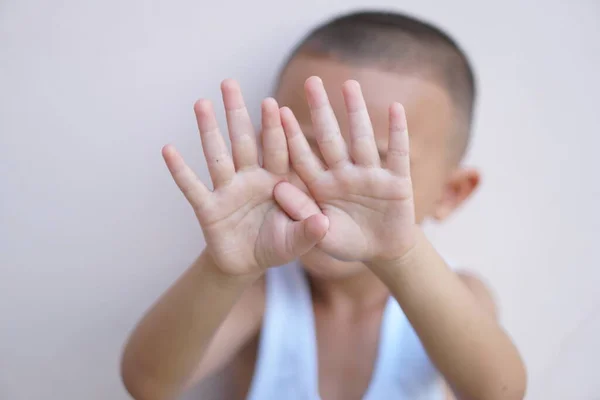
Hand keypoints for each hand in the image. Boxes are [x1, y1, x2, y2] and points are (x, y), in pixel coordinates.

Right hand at [162, 80, 328, 275]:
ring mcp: (228, 190)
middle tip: (229, 83)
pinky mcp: (208, 208)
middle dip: (237, 113)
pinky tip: (168, 149)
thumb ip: (309, 230)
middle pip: (243, 141)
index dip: (273, 128)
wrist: (248, 263)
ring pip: (217, 156)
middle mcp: (251, 178)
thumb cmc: (278, 244)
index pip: (276, 149)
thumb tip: (323, 223)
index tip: (272, 103)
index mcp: (277, 179)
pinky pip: (192, 187)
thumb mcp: (298, 241)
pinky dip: (181, 170)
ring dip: (208, 131)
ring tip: (201, 103)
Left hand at [274, 77, 416, 262]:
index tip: (277, 112)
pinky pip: (397, 153)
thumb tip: (278, 188)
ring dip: (357, 112)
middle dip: (322, 111)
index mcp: (322, 186)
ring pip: (362, 139)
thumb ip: (301, 213)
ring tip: (350, 84)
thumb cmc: (346, 243)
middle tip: (312, 81)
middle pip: (331, 138)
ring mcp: (370, 175)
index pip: (304, 157)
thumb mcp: (322, 235)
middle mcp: (344, 175)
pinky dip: (397, 132)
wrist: (382, 252)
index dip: (292, 136)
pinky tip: (395, 108)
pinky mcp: (397, 180)